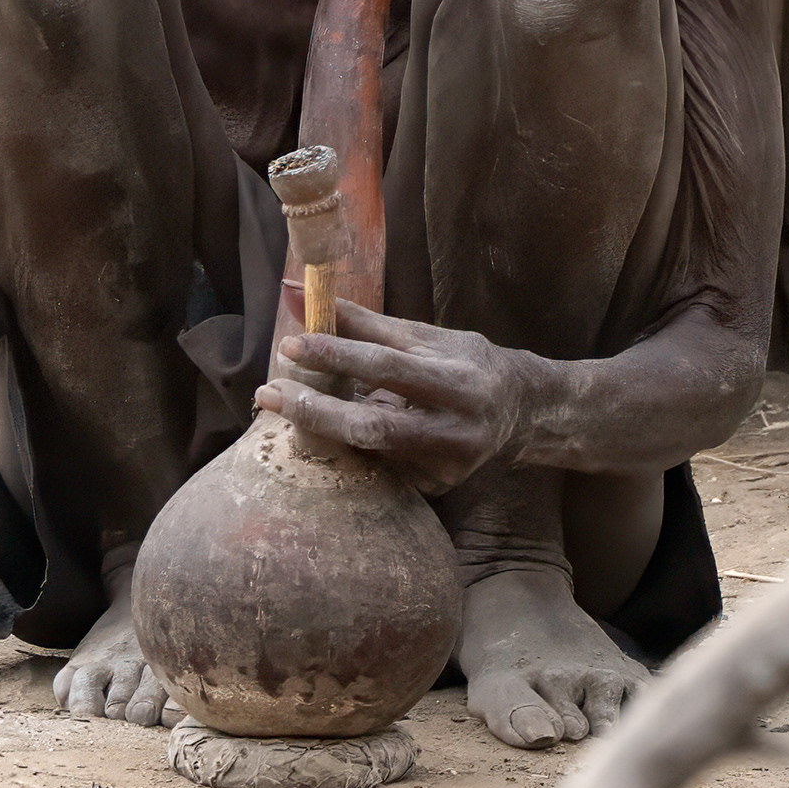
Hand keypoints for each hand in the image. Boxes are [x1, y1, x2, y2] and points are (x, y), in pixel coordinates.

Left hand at [255, 302, 531, 495]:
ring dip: (320, 432)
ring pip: (369, 455)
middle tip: (267, 394)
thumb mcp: (427, 336)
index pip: (387, 366)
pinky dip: (345, 453)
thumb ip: (367, 324)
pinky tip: (319, 438)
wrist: (521, 411)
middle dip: (314, 411)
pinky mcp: (437, 488)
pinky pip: (379, 472)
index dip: (337, 355)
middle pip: (373, 426)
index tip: (291, 344)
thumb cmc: (466, 363)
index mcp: (458, 379)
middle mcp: (456, 428)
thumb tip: (310, 300)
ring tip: (283, 411)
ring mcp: (447, 466)